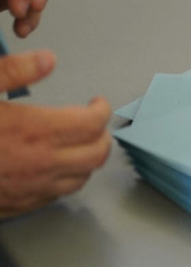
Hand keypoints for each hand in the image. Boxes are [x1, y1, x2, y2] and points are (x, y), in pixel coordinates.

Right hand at [0, 50, 111, 218]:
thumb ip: (12, 72)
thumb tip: (48, 59)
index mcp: (35, 131)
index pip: (93, 123)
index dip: (101, 110)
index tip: (95, 102)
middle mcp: (40, 164)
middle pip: (97, 154)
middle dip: (102, 135)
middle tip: (92, 122)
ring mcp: (30, 190)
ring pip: (81, 179)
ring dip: (86, 159)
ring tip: (77, 143)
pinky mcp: (17, 207)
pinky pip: (56, 196)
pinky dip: (64, 179)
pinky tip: (51, 166)